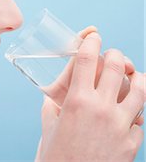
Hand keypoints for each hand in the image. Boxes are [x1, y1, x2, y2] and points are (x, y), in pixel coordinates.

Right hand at [35, 31, 144, 161]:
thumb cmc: (55, 155)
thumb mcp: (49, 124)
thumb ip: (54, 104)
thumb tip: (57, 93)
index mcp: (76, 101)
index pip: (88, 59)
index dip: (91, 42)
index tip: (94, 36)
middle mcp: (101, 108)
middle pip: (116, 66)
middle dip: (115, 54)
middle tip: (112, 55)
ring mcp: (121, 125)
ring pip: (140, 88)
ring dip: (136, 77)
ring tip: (132, 75)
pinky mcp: (132, 142)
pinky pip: (140, 119)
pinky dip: (135, 112)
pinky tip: (128, 113)